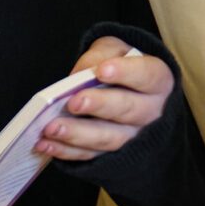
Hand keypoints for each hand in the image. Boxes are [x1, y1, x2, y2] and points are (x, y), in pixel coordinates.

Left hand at [36, 37, 173, 161]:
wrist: (131, 93)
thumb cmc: (121, 66)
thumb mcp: (115, 50)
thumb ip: (101, 55)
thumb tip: (80, 74)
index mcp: (158, 81)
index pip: (147, 75)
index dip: (126, 73)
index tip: (103, 71)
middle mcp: (152, 112)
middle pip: (128, 110)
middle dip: (99, 106)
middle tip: (74, 102)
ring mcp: (134, 138)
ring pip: (109, 138)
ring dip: (78, 134)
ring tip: (51, 128)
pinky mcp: (114, 155)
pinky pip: (91, 155)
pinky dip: (67, 151)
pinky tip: (47, 144)